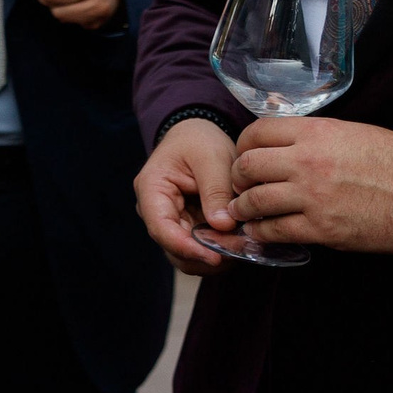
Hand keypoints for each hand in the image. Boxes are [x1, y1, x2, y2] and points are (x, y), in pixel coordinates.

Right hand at [136, 118, 241, 273]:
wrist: (197, 135)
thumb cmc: (200, 140)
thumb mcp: (212, 158)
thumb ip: (216, 191)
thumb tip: (223, 226)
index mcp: (151, 188)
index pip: (161, 228)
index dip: (187, 247)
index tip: (216, 257)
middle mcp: (154, 210)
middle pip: (172, 247)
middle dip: (204, 255)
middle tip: (239, 253)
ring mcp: (169, 220)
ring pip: (185, 254)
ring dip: (212, 256)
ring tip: (241, 249)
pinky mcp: (185, 226)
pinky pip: (197, 248)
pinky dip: (216, 250)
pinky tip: (237, 244)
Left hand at [229, 117, 392, 253]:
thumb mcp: (353, 133)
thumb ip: (316, 137)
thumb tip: (287, 143)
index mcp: (316, 133)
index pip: (257, 131)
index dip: (243, 144)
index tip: (243, 155)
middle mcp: (307, 161)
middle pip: (247, 166)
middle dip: (236, 177)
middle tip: (239, 185)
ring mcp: (312, 196)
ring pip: (255, 200)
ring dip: (242, 207)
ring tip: (241, 211)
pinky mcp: (321, 228)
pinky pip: (275, 230)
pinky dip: (261, 232)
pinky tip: (260, 232)